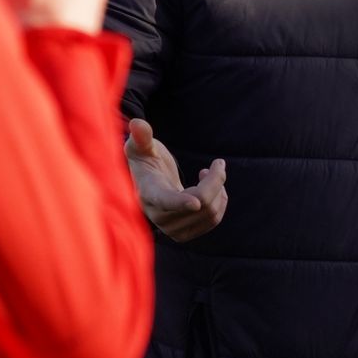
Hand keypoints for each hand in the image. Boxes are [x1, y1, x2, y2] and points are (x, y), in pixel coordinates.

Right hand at [125, 119, 228, 241]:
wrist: (147, 183)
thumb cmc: (144, 160)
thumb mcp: (140, 146)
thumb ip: (141, 137)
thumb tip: (137, 124)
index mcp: (148, 193)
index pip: (165, 201)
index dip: (180, 202)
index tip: (195, 202)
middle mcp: (159, 215)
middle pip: (200, 203)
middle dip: (216, 180)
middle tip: (218, 163)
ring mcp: (171, 228)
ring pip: (210, 214)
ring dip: (220, 191)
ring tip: (212, 174)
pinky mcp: (184, 233)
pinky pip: (212, 221)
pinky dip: (220, 202)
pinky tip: (212, 189)